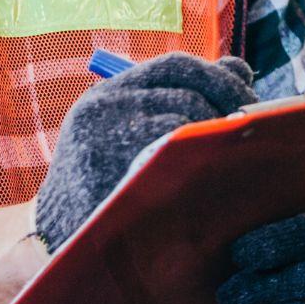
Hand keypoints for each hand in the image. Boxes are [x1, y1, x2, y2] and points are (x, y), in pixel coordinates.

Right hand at [33, 52, 256, 250]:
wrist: (55, 238)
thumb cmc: (106, 182)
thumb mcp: (132, 128)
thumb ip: (181, 95)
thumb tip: (240, 65)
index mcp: (110, 92)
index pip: (175, 65)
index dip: (218, 78)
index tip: (247, 96)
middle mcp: (104, 107)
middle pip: (186, 91)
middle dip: (226, 108)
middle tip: (248, 131)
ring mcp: (104, 138)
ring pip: (183, 121)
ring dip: (214, 137)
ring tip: (230, 155)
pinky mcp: (110, 172)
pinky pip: (171, 156)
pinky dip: (197, 162)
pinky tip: (210, 175)